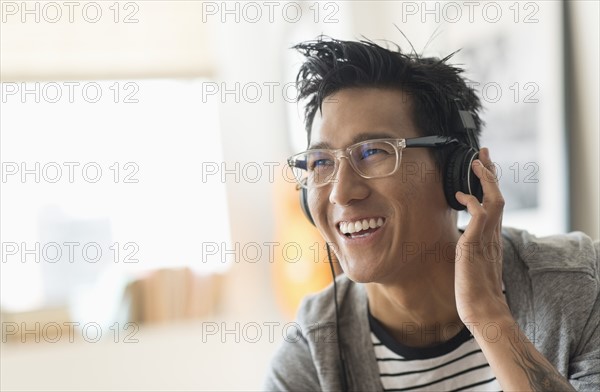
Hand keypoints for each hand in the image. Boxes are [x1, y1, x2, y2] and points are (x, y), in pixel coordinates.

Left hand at [454, 148, 509, 323]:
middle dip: (490, 172)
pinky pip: (480, 216)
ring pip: (494, 200)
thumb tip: (463, 242)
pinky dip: (471, 201)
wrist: (483, 310)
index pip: (494, 204)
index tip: (483, 168)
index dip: (489, 185)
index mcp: (492, 238)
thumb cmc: (475, 291)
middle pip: (497, 196)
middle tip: (483, 153)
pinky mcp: (476, 245)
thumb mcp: (472, 263)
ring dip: (485, 179)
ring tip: (476, 162)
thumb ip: (471, 249)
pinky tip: (460, 195)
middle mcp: (493, 235)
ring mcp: (487, 239)